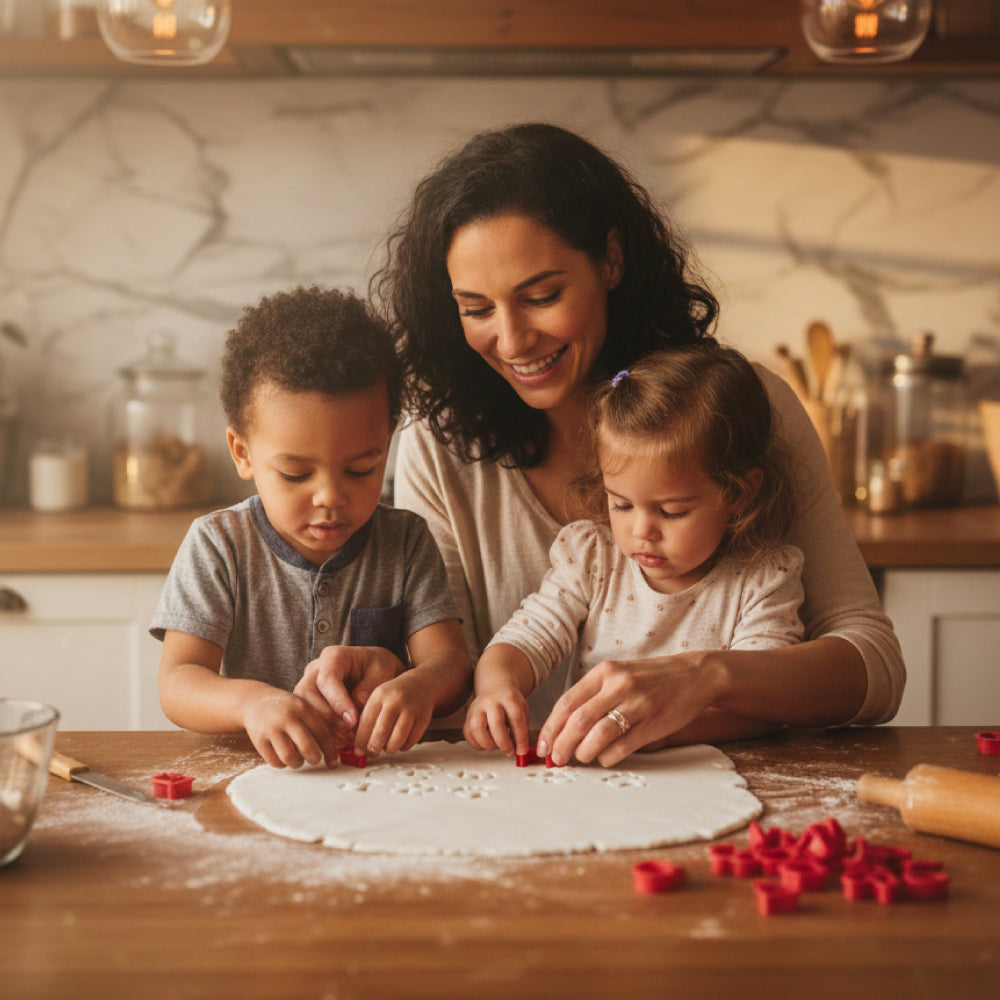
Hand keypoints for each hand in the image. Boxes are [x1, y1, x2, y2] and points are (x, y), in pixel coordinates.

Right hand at [242, 687, 338, 769]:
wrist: (255, 701)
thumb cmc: (286, 707)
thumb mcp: (303, 706)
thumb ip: (319, 721)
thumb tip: (342, 743)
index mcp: (302, 707)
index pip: (322, 732)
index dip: (330, 750)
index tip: (335, 761)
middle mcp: (287, 717)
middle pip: (307, 746)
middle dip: (315, 758)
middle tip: (315, 759)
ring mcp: (271, 729)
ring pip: (290, 757)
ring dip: (298, 763)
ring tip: (299, 759)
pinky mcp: (259, 741)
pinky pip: (275, 761)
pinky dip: (283, 764)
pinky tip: (285, 758)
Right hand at [293, 645, 407, 743]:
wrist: (374, 670)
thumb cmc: (378, 668)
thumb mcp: (382, 672)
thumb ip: (370, 687)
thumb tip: (357, 706)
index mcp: (333, 656)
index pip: (327, 679)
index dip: (338, 703)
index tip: (354, 721)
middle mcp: (315, 670)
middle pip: (308, 695)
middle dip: (327, 719)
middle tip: (348, 734)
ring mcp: (309, 686)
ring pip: (304, 710)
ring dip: (323, 729)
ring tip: (347, 739)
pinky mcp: (309, 703)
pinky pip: (308, 719)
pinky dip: (323, 733)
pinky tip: (340, 741)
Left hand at [353, 670, 436, 756]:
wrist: (421, 683)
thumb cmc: (394, 695)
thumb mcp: (378, 699)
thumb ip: (367, 719)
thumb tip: (358, 745)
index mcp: (380, 695)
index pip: (367, 722)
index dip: (361, 740)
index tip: (358, 751)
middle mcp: (396, 700)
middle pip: (381, 732)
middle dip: (373, 748)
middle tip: (371, 753)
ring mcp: (412, 709)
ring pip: (397, 740)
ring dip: (390, 749)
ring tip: (387, 746)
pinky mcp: (424, 718)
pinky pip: (411, 742)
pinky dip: (403, 746)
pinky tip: (400, 741)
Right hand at [463, 686, 530, 756]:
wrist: (495, 689)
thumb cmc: (509, 703)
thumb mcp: (522, 710)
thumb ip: (522, 729)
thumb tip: (521, 751)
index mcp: (508, 697)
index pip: (516, 718)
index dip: (520, 737)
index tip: (522, 750)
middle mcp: (490, 701)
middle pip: (496, 723)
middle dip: (504, 743)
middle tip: (510, 751)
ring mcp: (476, 708)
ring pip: (477, 729)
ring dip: (488, 744)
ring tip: (497, 746)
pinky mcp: (467, 717)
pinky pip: (468, 734)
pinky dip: (477, 744)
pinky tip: (487, 744)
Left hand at [536, 652, 727, 767]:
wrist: (695, 675)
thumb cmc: (651, 678)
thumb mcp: (619, 675)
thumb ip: (594, 695)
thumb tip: (564, 726)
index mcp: (605, 672)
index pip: (567, 702)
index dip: (551, 727)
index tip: (543, 745)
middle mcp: (618, 685)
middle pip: (578, 721)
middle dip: (561, 744)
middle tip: (556, 759)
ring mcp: (637, 704)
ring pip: (598, 735)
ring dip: (583, 752)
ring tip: (579, 758)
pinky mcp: (652, 723)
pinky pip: (622, 746)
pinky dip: (608, 757)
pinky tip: (605, 758)